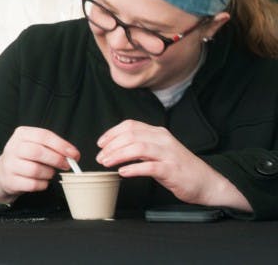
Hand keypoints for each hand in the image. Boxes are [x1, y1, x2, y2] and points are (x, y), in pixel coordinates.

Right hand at [0, 126, 77, 204]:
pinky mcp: (10, 181)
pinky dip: (42, 184)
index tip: (74, 154)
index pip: (43, 135)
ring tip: (50, 172)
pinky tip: (42, 181)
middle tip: (66, 165)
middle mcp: (13, 147)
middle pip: (37, 152)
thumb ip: (52, 147)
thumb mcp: (35, 144)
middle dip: (56, 159)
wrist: (4, 172)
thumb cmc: (26, 157)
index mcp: (21, 134)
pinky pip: (32, 184)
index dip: (61, 145)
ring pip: (35, 170)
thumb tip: (73, 155)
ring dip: (49, 173)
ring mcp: (10, 164)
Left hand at [97, 120, 250, 210]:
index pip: (130, 125)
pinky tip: (123, 172)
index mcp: (159, 133)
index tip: (100, 143)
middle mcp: (163, 140)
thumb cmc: (180, 168)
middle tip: (100, 157)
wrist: (207, 183)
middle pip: (131, 135)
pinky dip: (133, 168)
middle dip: (111, 146)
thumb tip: (115, 147)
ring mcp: (169, 155)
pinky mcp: (172, 170)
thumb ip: (141, 145)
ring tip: (106, 163)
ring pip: (138, 148)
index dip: (112, 133)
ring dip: (118, 155)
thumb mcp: (159, 151)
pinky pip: (149, 166)